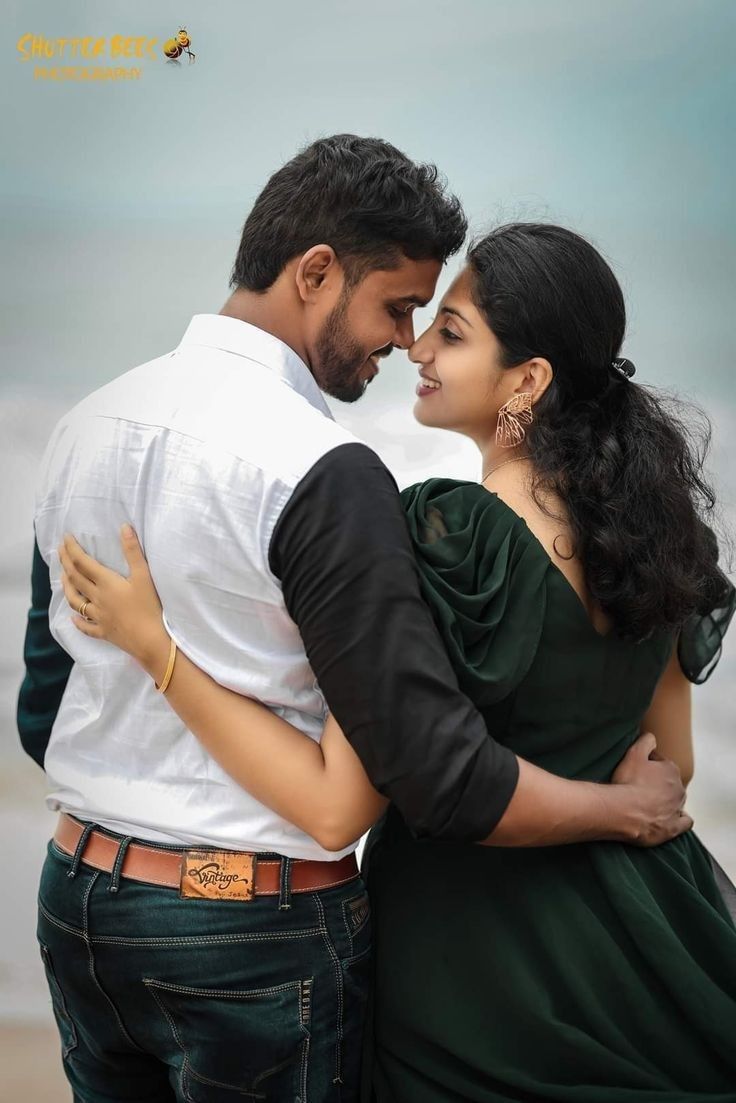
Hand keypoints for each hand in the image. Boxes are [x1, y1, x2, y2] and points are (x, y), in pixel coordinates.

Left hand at [58, 526, 169, 676]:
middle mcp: (97, 599)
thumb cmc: (150, 607)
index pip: (83, 562)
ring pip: (75, 601)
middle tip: (60, 551)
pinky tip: (74, 617)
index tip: (65, 538)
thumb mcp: (144, 576)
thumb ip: (133, 551)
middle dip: (66, 562)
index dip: (72, 549)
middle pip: (75, 579)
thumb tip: (124, 527)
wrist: (151, 640)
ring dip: (66, 588)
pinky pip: (86, 626)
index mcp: (106, 583)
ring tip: (62, 578)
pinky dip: (78, 621)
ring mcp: (99, 617)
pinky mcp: (104, 632)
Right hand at [609, 732, 692, 845]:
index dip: (648, 766)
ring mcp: (677, 809)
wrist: (623, 811)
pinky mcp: (673, 827)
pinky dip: (680, 819)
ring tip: (649, 803)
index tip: (637, 770)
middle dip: (658, 784)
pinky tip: (670, 818)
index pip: (661, 764)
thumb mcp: (633, 753)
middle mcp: (679, 789)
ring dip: (666, 801)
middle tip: (640, 786)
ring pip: (676, 801)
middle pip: (669, 783)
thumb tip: (652, 737)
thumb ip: (646, 741)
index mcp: (671, 770)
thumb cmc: (628, 782)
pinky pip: (684, 822)